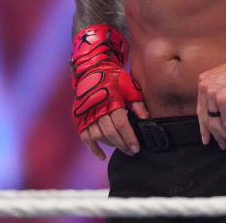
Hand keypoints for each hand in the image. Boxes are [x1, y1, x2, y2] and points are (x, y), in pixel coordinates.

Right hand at [70, 24, 148, 159]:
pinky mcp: (79, 118)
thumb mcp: (129, 87)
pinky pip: (85, 137)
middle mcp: (97, 108)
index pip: (121, 124)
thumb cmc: (115, 79)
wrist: (93, 69)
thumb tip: (146, 118)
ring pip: (98, 136)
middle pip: (110, 132)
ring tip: (121, 148)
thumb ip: (137, 103)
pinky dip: (93, 148)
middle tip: (132, 152)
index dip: (129, 137)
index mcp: (111, 99)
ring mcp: (86, 114)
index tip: (136, 147)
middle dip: (122, 144)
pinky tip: (102, 155)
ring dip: (111, 145)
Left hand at [196, 59, 225, 149]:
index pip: (201, 109)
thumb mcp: (222, 79)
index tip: (205, 136)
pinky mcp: (225, 102)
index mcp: (203, 83)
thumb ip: (215, 92)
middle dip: (213, 134)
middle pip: (206, 118)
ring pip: (216, 124)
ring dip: (225, 137)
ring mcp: (214, 95)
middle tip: (219, 144)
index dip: (203, 125)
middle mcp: (205, 88)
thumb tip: (216, 112)